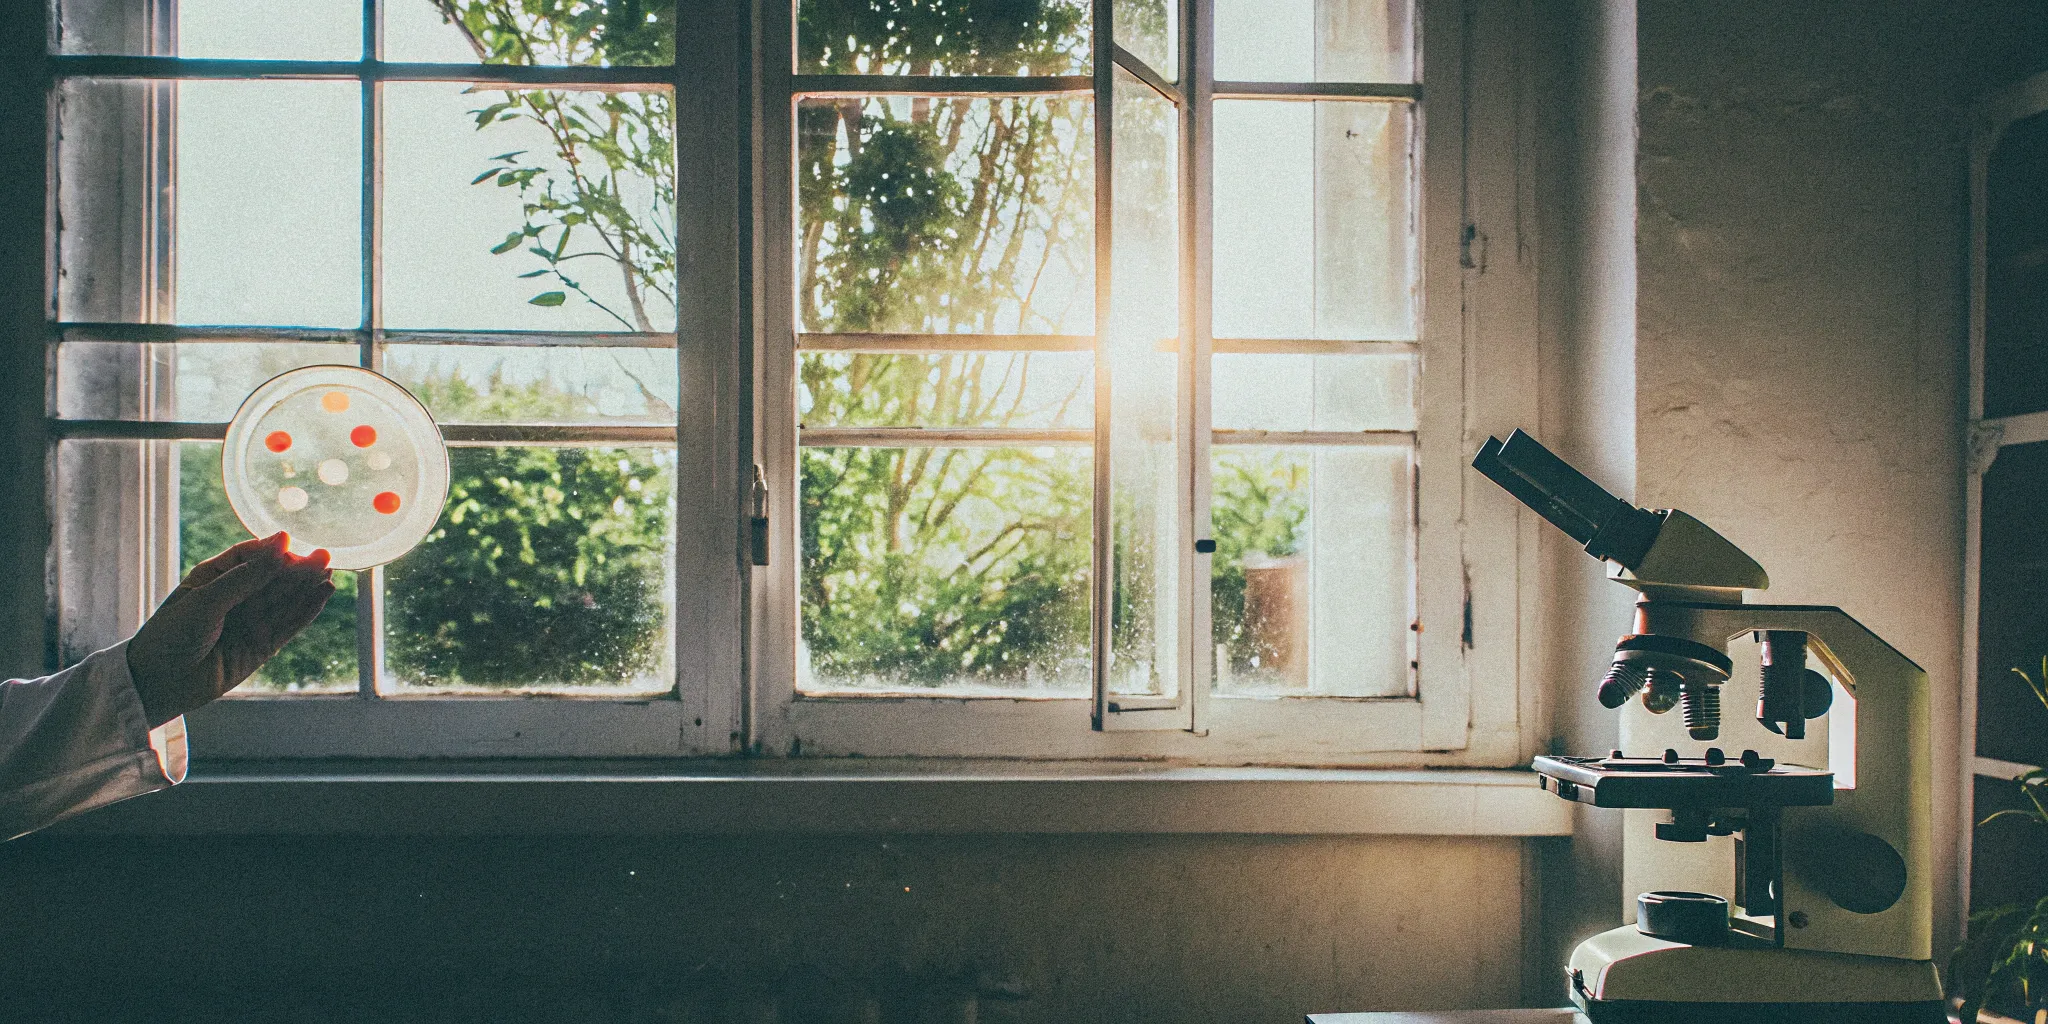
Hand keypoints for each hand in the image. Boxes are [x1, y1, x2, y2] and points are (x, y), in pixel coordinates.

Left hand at [126, 532, 336, 727]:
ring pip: (285, 601)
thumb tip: (280, 545)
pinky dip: (307, 611)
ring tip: (329, 572)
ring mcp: (249, 623)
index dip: (270, 551)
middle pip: (272, 579)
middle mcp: (234, 598)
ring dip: (307, 587)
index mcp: (213, 578)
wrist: (158, 685)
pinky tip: (324, 595)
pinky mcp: (262, 646)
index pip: (249, 558)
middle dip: (297, 568)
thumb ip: (246, 577)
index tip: (290, 544)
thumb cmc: (169, 637)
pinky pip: (289, 625)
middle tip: (323, 557)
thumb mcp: (206, 601)